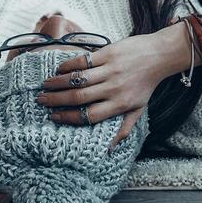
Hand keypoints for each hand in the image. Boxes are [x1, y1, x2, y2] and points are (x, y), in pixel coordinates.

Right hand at [36, 29, 188, 146]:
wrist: (159, 56)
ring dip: (59, 82)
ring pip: (78, 79)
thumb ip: (124, 128)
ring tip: (45, 85)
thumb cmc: (147, 84)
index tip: (55, 117)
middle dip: (57, 100)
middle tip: (42, 101)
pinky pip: (84, 61)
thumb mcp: (139, 109)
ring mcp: (110, 70)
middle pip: (79, 97)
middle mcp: (113, 89)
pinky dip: (69, 65)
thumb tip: (110, 149)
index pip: (90, 116)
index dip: (70, 118)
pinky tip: (59, 69)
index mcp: (120, 105)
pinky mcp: (108, 53)